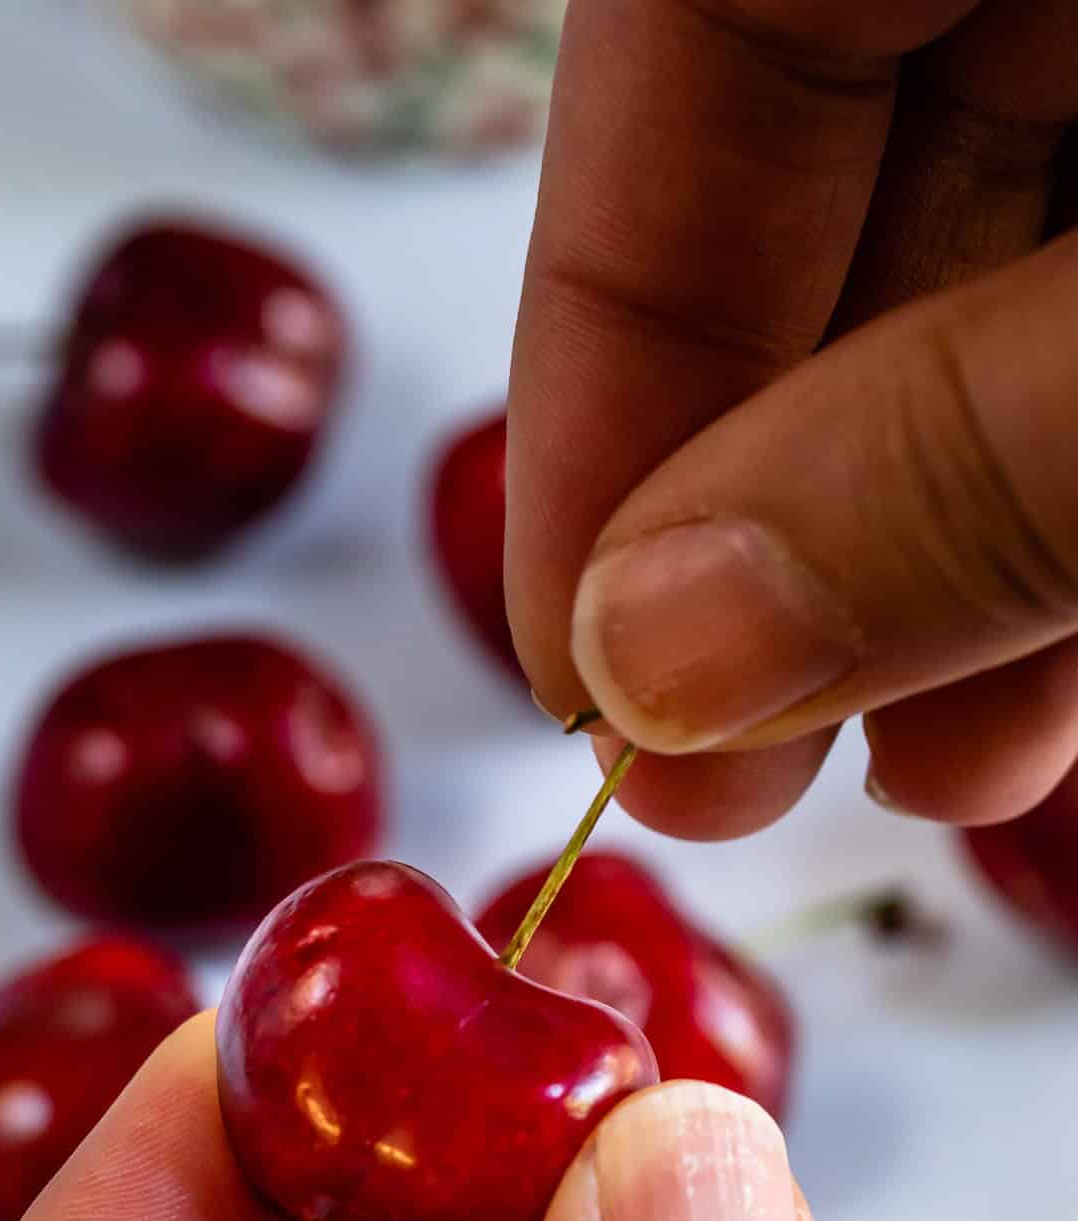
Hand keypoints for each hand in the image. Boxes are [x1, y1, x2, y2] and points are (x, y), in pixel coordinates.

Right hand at [508, 0, 1077, 834]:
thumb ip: (964, 454)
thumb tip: (660, 647)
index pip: (704, 28)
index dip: (602, 345)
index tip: (574, 648)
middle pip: (830, 157)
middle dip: (778, 490)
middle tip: (717, 764)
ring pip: (991, 247)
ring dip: (939, 524)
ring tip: (913, 764)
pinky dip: (1064, 479)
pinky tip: (1028, 668)